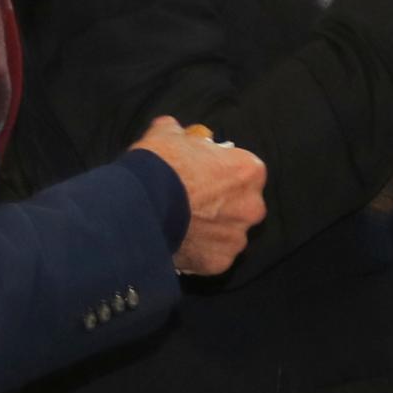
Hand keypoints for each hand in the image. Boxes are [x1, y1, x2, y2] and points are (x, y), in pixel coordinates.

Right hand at [132, 116, 265, 275]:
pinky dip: (199, 252)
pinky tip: (179, 242)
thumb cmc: (160, 166)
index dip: (221, 171)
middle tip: (193, 202)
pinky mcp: (219, 262)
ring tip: (183, 225)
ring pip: (228, 233)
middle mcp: (252, 206)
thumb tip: (174, 130)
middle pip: (241, 205)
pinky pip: (212, 256)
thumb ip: (180, 133)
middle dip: (222, 204)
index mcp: (248, 171)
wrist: (140, 205)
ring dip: (211, 230)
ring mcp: (236, 238)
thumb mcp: (167, 134)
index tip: (204, 174)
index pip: (243, 170)